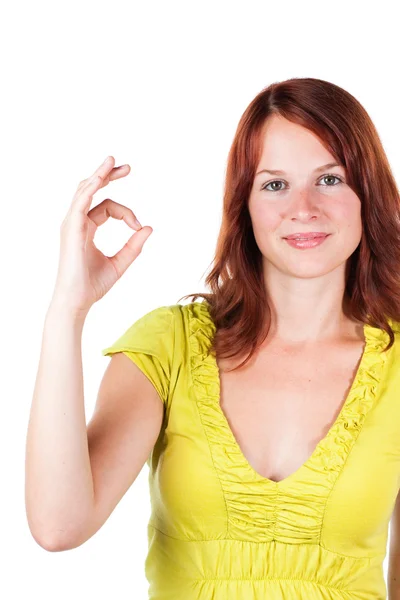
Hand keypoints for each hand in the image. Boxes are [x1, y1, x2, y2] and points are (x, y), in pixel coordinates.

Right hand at [51, 156, 152, 315]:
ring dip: (99, 175)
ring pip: (85, 190)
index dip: (127, 214)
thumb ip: (134, 246)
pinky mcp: (71, 228)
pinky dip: (91, 188)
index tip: (138, 227)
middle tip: (127, 167)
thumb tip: (149, 228)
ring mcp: (72, 224)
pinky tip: (100, 178)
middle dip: (108, 176)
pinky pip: (80, 201)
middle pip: (91, 190)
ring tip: (113, 162)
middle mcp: (77, 222)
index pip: (107, 207)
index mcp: (87, 228)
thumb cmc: (93, 285)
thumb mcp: (121, 263)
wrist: (78, 300)